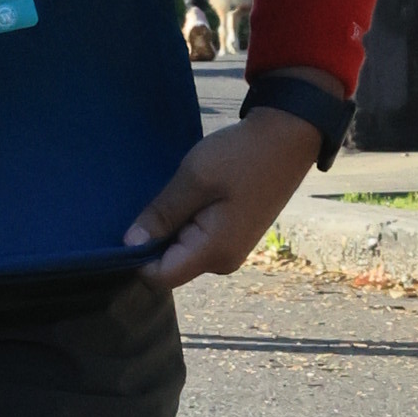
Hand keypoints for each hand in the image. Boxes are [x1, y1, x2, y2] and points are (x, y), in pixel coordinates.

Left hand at [124, 99, 331, 289]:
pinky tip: (190, 195)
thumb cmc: (241, 156)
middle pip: (170, 265)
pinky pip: (197, 240)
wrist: (287, 139)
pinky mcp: (233, 237)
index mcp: (213, 253)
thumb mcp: (195, 179)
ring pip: (182, 251)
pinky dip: (187, 222)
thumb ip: (161, 214)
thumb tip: (130, 244)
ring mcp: (230, 251)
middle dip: (155, 239)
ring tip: (178, 193)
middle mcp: (222, 261)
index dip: (136, 257)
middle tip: (158, 198)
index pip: (158, 278)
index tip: (131, 223)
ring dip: (172, 227)